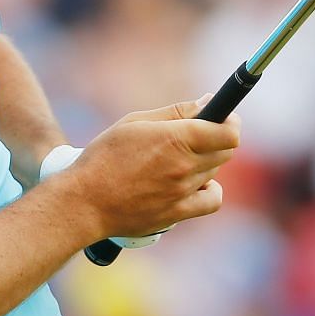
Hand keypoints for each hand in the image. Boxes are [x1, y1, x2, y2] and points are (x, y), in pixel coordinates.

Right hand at [51, 99, 237, 241]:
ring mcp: (182, 192)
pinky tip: (193, 183)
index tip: (224, 118)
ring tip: (180, 159)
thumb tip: (208, 101)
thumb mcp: (135, 122)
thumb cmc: (104, 157)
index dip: (230, 122)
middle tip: (199, 135)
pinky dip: (209, 189)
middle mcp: (184, 166)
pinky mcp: (178, 213)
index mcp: (175, 139)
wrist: (84, 202)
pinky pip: (212, 199)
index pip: (228, 132)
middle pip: (225, 150)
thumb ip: (177, 112)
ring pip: (215, 172)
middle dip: (218, 138)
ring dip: (206, 162)